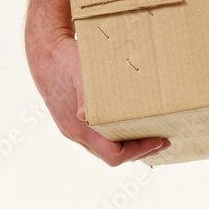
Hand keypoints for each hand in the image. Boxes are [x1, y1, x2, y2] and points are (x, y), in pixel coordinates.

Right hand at [28, 33, 169, 165]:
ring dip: (130, 146)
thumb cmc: (65, 60)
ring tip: (153, 136)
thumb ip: (84, 94)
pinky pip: (99, 138)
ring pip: (105, 148)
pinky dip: (118, 137)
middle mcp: (75, 133)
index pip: (113, 156)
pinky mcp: (74, 121)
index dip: (138, 152)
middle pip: (112, 156)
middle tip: (164, 141)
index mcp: (78, 128)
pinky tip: (131, 125)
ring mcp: (73, 129)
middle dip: (140, 151)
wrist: (45, 52)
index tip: (158, 140)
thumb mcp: (79, 72)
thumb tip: (84, 115)